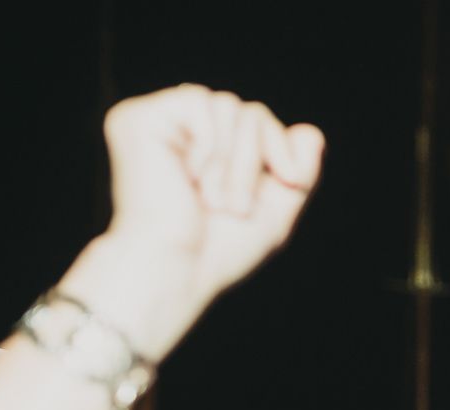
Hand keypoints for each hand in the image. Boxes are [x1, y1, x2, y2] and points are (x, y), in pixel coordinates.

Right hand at [79, 86, 323, 356]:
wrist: (177, 269)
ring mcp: (159, 121)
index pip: (261, 121)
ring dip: (232, 162)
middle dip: (254, 163)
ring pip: (228, 105)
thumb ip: (297, 170)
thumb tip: (312, 132)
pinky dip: (207, 146)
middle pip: (250, 112)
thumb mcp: (274, 209)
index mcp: (210, 149)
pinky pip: (197, 100)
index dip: (280, 150)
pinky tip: (187, 177)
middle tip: (234, 208)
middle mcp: (183, 131)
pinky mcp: (137, 117)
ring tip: (210, 200)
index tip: (289, 184)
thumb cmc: (219, 251)